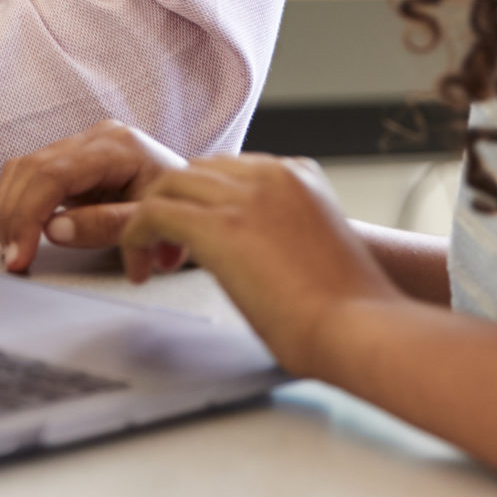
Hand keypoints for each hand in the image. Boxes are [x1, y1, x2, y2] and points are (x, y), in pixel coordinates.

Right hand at [0, 121, 187, 272]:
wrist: (198, 191)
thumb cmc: (182, 203)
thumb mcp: (154, 220)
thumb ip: (107, 224)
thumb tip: (54, 229)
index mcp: (117, 146)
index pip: (53, 174)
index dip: (28, 215)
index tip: (20, 252)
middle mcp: (96, 137)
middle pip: (30, 168)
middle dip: (13, 216)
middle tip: (12, 257)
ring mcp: (83, 144)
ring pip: (23, 168)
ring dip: (9, 211)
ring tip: (12, 248)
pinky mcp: (74, 159)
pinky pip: (31, 174)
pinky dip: (17, 204)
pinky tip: (18, 231)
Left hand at [119, 154, 401, 376]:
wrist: (359, 327)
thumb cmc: (348, 309)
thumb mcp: (316, 248)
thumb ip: (284, 233)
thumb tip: (254, 255)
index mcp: (300, 175)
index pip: (231, 169)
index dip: (206, 202)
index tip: (195, 238)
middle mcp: (271, 173)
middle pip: (197, 170)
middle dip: (177, 206)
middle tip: (169, 252)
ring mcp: (245, 195)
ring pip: (169, 184)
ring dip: (152, 220)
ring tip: (153, 262)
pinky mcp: (219, 225)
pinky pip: (153, 213)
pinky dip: (137, 237)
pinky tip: (142, 268)